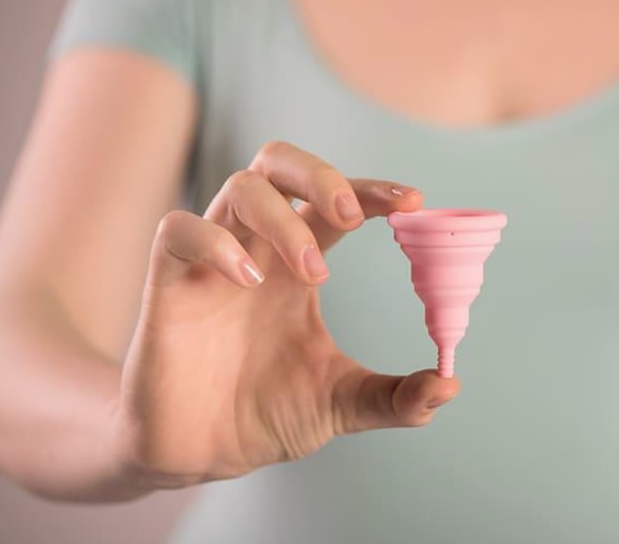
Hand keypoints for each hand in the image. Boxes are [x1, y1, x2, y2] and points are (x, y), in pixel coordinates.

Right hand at [115, 141, 459, 488]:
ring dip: (284, 216)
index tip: (415, 203)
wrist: (199, 454)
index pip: (335, 202)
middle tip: (352, 218)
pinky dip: (216, 242)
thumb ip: (395, 397)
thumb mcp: (341, 405)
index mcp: (298, 262)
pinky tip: (248, 281)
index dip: (373, 191)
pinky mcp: (167, 284)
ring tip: (313, 271)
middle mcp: (256, 248)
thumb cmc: (265, 415)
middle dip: (321, 176)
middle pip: (280, 163)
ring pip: (240, 187)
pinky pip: (179, 229)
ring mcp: (211, 261)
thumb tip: (450, 386)